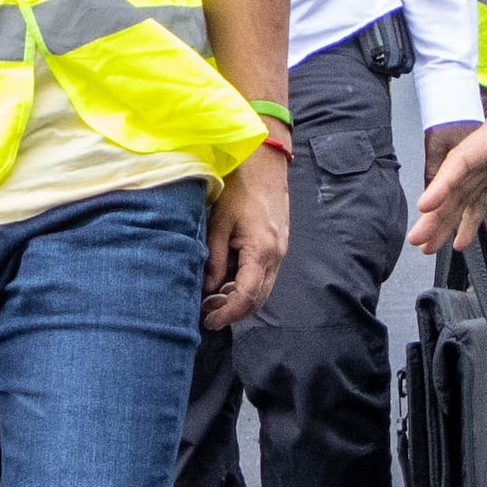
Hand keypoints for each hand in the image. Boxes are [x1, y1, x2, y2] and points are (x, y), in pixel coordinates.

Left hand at [203, 147, 290, 329]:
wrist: (265, 165)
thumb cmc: (239, 188)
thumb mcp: (219, 223)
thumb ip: (214, 259)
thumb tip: (206, 288)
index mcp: (261, 250)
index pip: (247, 296)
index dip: (227, 313)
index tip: (209, 321)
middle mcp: (276, 256)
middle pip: (258, 300)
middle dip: (233, 312)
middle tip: (207, 314)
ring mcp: (280, 253)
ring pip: (263, 291)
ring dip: (240, 301)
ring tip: (212, 299)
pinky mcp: (278, 248)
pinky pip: (264, 278)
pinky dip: (247, 287)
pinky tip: (227, 283)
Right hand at [408, 63, 486, 255]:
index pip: (462, 161)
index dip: (443, 184)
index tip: (426, 205)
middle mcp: (485, 150)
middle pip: (453, 184)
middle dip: (435, 213)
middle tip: (418, 240)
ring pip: (460, 195)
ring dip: (444, 221)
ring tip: (428, 248)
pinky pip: (478, 199)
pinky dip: (468, 220)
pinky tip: (459, 242)